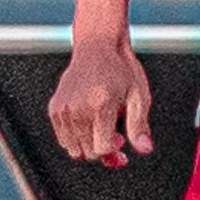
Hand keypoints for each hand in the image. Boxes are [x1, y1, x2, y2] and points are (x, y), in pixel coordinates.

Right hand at [48, 33, 153, 167]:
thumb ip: (139, 125)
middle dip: (103, 149)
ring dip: (89, 146)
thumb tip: (145, 149)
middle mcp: (78, 108)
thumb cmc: (120, 70)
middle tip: (114, 134)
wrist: (97, 47)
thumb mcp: (138, 96)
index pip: (102, 148)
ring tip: (101, 129)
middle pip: (88, 152)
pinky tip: (89, 125)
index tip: (121, 139)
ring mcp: (63, 109)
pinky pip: (63, 139)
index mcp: (100, 104)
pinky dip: (76, 138)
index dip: (114, 149)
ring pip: (73, 149)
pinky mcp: (55, 108)